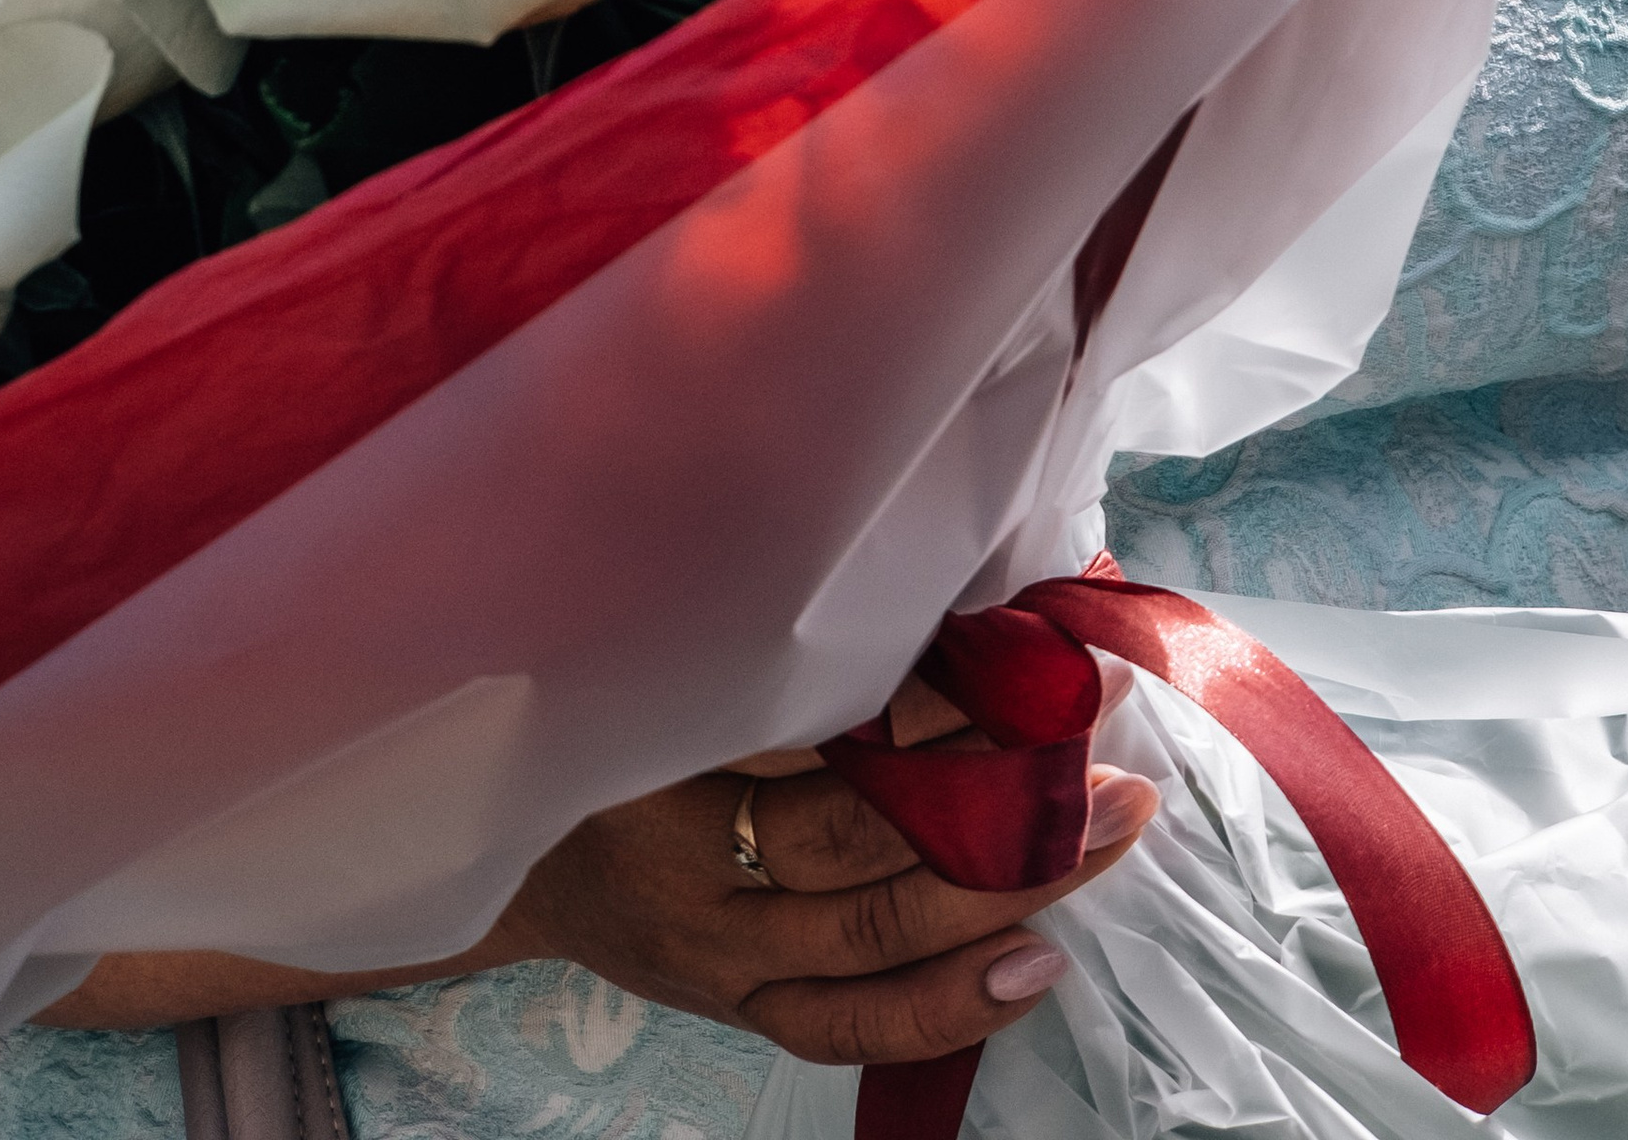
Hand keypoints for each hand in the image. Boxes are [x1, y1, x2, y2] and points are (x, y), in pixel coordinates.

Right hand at [494, 674, 1156, 1063]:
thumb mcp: (666, 662)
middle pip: (862, 851)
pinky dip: (948, 1007)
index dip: (937, 707)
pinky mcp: (743, 1011)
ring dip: (1006, 891)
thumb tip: (955, 599)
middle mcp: (695, 877)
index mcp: (668, 761)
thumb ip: (785, 642)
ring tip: (1107, 834)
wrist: (519, 852)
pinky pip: (850, 1029)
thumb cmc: (612, 728)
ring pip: (875, 944)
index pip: (821, 746)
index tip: (1038, 657)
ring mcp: (723, 961)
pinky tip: (1038, 967)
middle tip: (1106, 744)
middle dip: (1000, 801)